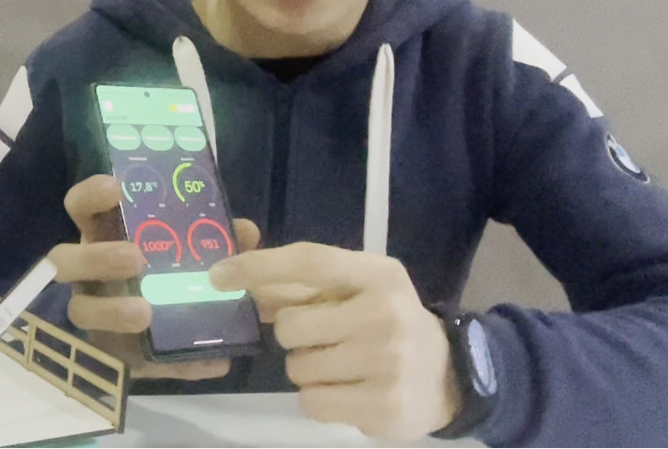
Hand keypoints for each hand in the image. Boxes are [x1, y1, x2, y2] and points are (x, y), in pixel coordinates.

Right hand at [48, 174, 260, 379]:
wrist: (179, 330)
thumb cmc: (171, 271)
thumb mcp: (194, 251)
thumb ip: (217, 240)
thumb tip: (245, 230)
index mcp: (104, 237)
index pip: (80, 208)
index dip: (90, 196)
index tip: (115, 188)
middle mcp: (88, 273)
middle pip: (64, 260)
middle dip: (96, 257)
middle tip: (135, 258)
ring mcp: (93, 314)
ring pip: (80, 312)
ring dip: (112, 311)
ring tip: (144, 313)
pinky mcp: (111, 356)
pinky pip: (131, 362)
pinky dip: (171, 363)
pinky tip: (203, 362)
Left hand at [208, 242, 459, 440]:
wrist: (448, 376)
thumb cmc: (387, 321)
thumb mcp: (356, 289)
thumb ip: (301, 283)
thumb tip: (234, 277)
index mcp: (378, 274)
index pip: (310, 261)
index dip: (260, 266)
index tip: (219, 274)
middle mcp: (386, 313)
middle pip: (291, 325)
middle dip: (293, 335)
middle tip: (322, 337)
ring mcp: (387, 363)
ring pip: (298, 367)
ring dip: (307, 368)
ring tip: (340, 365)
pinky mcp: (383, 406)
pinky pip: (311, 402)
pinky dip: (319, 398)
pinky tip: (348, 390)